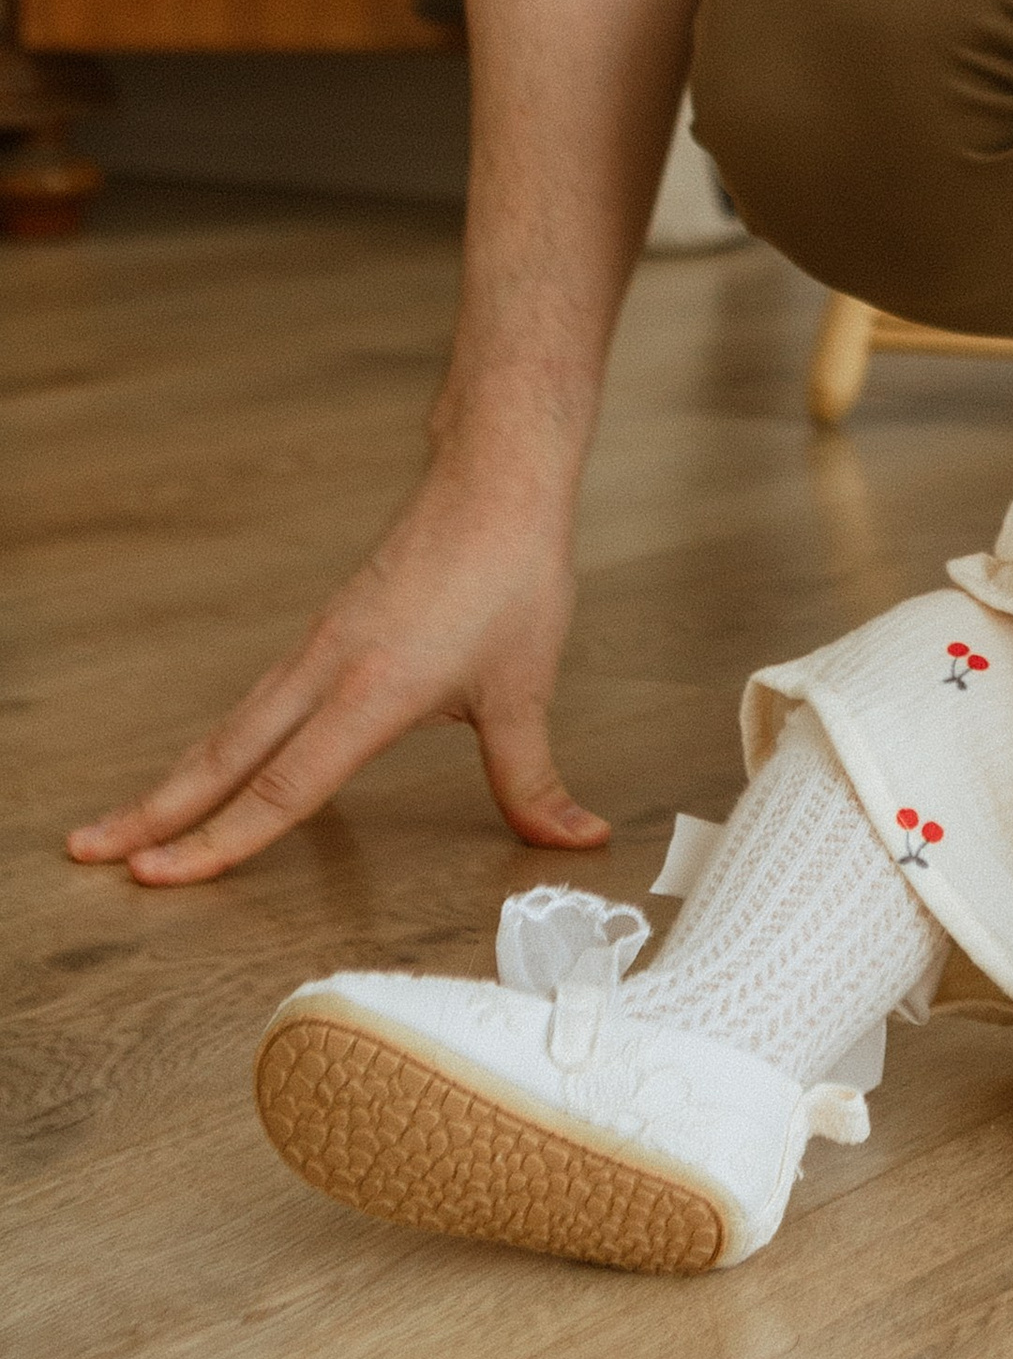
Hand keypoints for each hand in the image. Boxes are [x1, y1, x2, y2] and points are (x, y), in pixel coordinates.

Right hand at [65, 455, 603, 884]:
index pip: (283, 787)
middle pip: (224, 756)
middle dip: (156, 810)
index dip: (221, 840)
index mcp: (370, 692)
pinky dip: (218, 743)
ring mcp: (319, 647)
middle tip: (89, 853)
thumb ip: (535, 779)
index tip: (156, 876)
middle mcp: (327, 669)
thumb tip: (577, 838)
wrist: (495, 481)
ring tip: (124, 824)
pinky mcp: (326, 633)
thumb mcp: (527, 688)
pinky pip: (256, 701)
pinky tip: (208, 768)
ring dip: (177, 778)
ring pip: (232, 726)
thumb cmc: (511, 575)